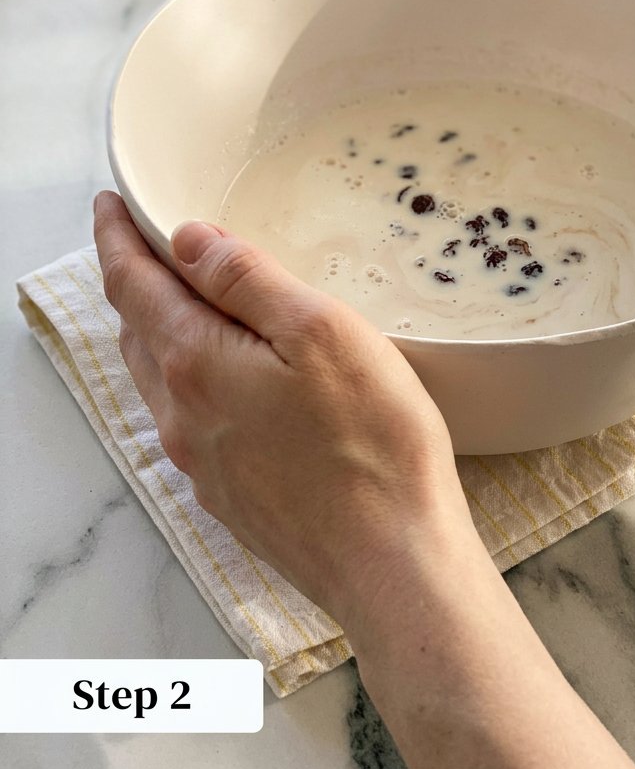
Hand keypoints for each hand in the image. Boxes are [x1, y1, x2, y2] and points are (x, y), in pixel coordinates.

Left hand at [94, 191, 634, 768]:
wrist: (392, 561)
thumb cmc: (371, 441)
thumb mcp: (319, 331)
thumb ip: (247, 280)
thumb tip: (188, 240)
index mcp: (196, 364)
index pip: (132, 286)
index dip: (116, 239)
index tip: (109, 207)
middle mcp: (182, 416)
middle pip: (139, 332)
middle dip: (135, 282)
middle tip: (150, 244)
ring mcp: (202, 463)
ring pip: (161, 380)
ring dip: (160, 331)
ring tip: (183, 301)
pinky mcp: (232, 495)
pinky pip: (189, 420)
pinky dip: (190, 379)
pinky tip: (228, 379)